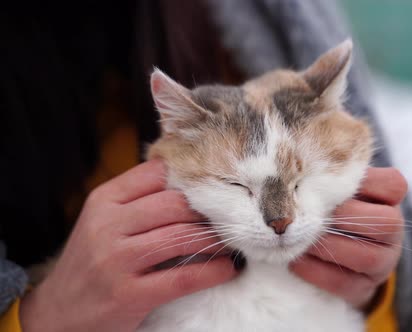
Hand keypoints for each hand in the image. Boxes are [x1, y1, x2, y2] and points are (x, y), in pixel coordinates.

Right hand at [20, 160, 237, 331]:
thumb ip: (137, 199)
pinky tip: (226, 269)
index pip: (155, 174)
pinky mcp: (129, 294)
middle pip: (175, 204)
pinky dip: (213, 272)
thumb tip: (187, 179)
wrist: (59, 312)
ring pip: (182, 237)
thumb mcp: (102, 220)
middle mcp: (107, 226)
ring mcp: (116, 260)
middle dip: (207, 211)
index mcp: (103, 201)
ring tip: (230, 243)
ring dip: (216, 240)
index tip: (211, 188)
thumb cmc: (91, 260)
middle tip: (226, 219)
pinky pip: (183, 277)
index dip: (189, 179)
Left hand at [290, 168, 406, 308]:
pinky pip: (346, 283)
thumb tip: (297, 167)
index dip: (365, 182)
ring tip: (300, 237)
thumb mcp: (338, 189)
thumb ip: (330, 177)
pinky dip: (317, 272)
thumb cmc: (333, 207)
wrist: (336, 253)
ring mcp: (384, 261)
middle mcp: (394, 230)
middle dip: (346, 217)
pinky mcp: (365, 287)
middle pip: (386, 223)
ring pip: (368, 256)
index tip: (331, 181)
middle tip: (312, 211)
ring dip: (330, 247)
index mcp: (390, 199)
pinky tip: (295, 261)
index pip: (393, 185)